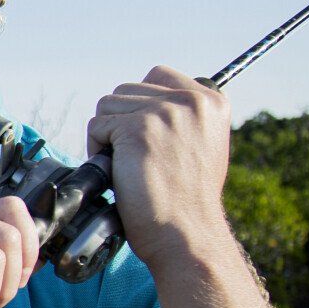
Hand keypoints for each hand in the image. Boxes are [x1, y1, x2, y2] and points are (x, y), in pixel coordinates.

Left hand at [85, 66, 234, 267]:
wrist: (187, 232)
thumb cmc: (187, 199)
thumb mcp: (201, 144)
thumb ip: (181, 117)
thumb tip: (145, 102)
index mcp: (211, 100)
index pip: (157, 75)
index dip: (139, 104)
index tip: (143, 136)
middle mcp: (191, 99)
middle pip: (127, 89)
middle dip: (120, 121)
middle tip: (133, 157)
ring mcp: (164, 111)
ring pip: (108, 104)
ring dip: (107, 135)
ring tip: (126, 164)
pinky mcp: (138, 128)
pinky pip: (98, 125)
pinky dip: (97, 148)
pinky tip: (117, 171)